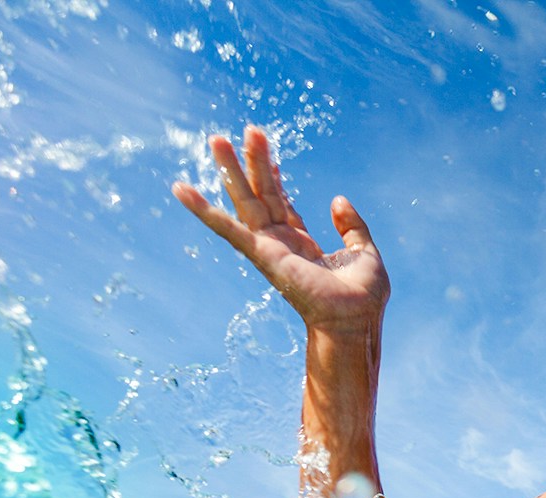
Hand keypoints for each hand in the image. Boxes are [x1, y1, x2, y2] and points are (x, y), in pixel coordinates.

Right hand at [172, 126, 389, 331]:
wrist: (356, 320)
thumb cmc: (363, 297)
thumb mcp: (364, 251)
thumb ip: (352, 226)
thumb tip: (337, 200)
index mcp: (303, 244)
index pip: (283, 204)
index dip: (276, 178)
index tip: (270, 154)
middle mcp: (281, 244)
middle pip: (263, 195)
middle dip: (254, 163)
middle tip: (249, 130)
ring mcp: (268, 248)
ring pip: (245, 201)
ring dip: (231, 170)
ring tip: (217, 139)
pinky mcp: (262, 254)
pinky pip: (228, 229)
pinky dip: (203, 210)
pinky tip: (181, 190)